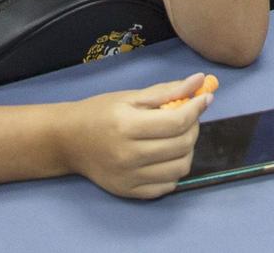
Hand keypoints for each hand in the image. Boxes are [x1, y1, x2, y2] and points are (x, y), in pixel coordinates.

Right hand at [60, 74, 211, 198]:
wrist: (68, 141)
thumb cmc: (99, 113)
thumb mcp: (130, 97)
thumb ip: (167, 91)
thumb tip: (199, 82)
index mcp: (127, 126)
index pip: (176, 122)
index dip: (196, 108)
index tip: (205, 98)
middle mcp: (128, 156)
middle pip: (181, 145)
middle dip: (193, 127)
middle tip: (187, 116)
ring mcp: (129, 178)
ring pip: (180, 168)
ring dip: (187, 150)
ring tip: (176, 137)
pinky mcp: (129, 192)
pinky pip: (167, 186)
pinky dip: (174, 170)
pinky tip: (165, 156)